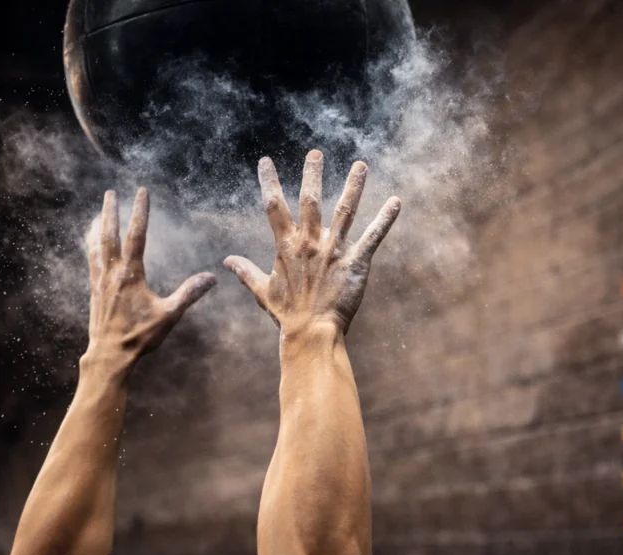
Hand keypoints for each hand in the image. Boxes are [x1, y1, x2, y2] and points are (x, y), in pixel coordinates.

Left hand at [85, 188, 214, 367]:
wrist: (109, 355)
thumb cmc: (140, 336)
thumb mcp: (170, 315)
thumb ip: (189, 293)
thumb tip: (211, 277)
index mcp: (131, 274)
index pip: (137, 235)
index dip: (140, 212)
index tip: (142, 192)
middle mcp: (112, 273)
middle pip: (109, 234)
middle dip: (110, 212)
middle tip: (110, 192)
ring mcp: (100, 281)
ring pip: (97, 246)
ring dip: (98, 227)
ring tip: (100, 213)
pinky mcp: (94, 291)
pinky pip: (92, 261)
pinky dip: (92, 247)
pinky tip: (93, 244)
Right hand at [223, 151, 400, 334]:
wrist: (311, 333)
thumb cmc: (287, 314)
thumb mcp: (263, 291)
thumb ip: (246, 272)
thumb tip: (227, 262)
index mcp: (287, 246)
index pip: (274, 206)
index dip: (268, 181)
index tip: (266, 160)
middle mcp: (310, 242)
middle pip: (311, 201)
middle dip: (312, 175)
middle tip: (315, 153)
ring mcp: (334, 250)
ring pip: (345, 211)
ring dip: (354, 187)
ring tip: (361, 165)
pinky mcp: (355, 263)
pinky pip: (373, 236)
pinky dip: (385, 219)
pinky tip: (396, 202)